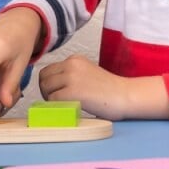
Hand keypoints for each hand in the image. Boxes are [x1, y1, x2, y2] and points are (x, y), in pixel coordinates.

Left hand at [38, 55, 168, 120]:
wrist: (125, 96)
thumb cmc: (108, 90)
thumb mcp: (86, 74)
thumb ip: (69, 75)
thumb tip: (47, 87)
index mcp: (74, 59)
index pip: (48, 70)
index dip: (49, 84)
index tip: (57, 94)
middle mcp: (71, 64)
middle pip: (43, 79)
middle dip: (47, 92)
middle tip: (58, 102)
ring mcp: (71, 77)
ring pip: (46, 89)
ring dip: (51, 100)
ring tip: (66, 106)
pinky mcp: (72, 92)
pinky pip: (52, 100)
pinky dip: (57, 107)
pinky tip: (70, 109)